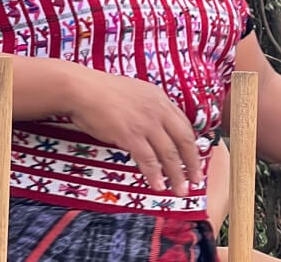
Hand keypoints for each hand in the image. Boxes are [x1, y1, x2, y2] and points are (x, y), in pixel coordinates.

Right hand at [63, 66, 202, 194]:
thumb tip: (157, 126)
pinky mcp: (130, 135)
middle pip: (184, 141)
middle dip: (193, 163)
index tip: (196, 159)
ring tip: (181, 190)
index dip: (192, 145)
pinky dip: (154, 174)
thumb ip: (150, 108)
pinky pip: (147, 159)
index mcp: (162, 99)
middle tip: (197, 180)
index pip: (185, 125)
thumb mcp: (137, 94)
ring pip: (169, 153)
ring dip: (177, 175)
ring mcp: (146, 123)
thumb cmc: (104, 92)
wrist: (83, 90)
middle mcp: (159, 111)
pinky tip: (158, 185)